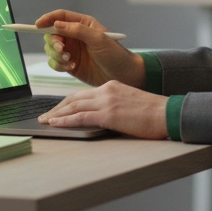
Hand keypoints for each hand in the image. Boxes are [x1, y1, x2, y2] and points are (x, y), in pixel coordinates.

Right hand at [35, 9, 144, 88]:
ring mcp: (72, 51)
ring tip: (69, 60)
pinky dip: (58, 65)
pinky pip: (55, 63)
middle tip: (61, 50)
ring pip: (51, 49)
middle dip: (53, 42)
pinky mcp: (70, 65)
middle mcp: (75, 36)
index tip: (38, 25)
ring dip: (55, 55)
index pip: (60, 17)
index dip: (48, 19)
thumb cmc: (115, 54)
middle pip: (52, 34)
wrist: (123, 76)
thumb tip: (56, 24)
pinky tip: (70, 67)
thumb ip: (77, 30)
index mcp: (83, 24)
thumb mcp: (98, 39)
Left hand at [38, 81, 168, 138]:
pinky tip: (55, 124)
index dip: (67, 102)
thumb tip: (102, 116)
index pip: (83, 94)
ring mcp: (106, 101)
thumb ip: (114, 106)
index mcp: (111, 86)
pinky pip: (80, 117)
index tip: (57, 110)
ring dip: (56, 114)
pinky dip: (65, 120)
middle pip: (74, 98)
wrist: (166, 113)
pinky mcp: (108, 114)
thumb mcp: (130, 103)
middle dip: (57, 108)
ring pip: (73, 106)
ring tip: (44, 121)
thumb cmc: (153, 113)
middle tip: (44, 116)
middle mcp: (106, 90)